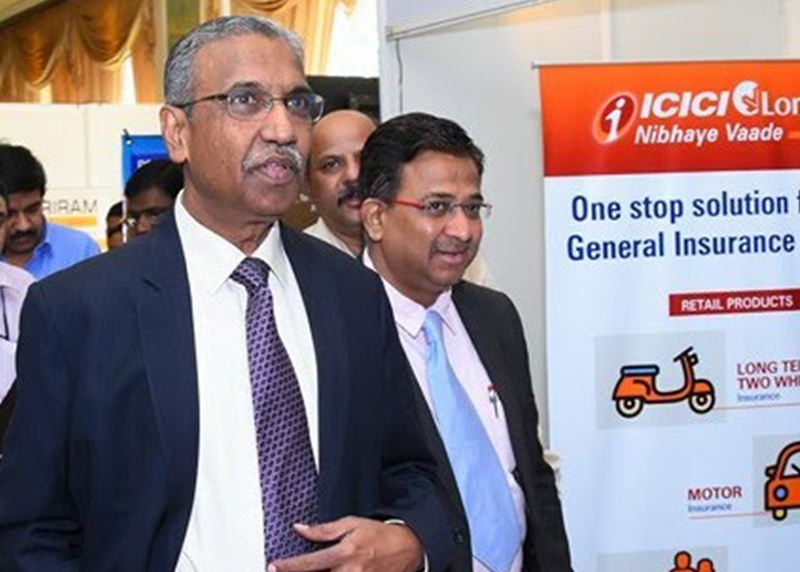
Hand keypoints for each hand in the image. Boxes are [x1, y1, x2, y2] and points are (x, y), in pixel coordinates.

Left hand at [267, 516, 422, 571]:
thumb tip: (300, 528)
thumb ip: (324, 530)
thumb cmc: (379, 534)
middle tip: (281, 570)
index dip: (288, 567)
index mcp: (345, 553)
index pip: (310, 564)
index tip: (273, 566)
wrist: (408, 547)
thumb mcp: (352, 524)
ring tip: (309, 568)